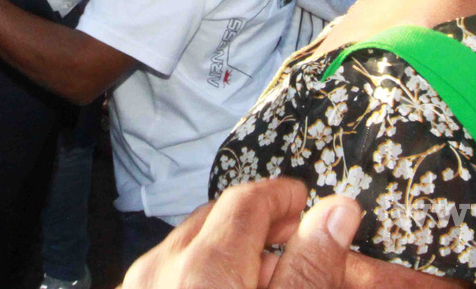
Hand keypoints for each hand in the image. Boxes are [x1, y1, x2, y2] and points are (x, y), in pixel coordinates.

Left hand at [120, 177, 361, 288]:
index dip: (283, 197)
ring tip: (266, 277)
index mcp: (206, 267)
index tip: (309, 204)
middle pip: (214, 220)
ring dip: (227, 255)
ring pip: (187, 250)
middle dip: (259, 226)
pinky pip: (164, 277)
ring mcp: (137, 288)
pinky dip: (196, 278)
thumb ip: (308, 269)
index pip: (247, 200)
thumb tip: (338, 211)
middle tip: (298, 244)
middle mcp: (161, 269)